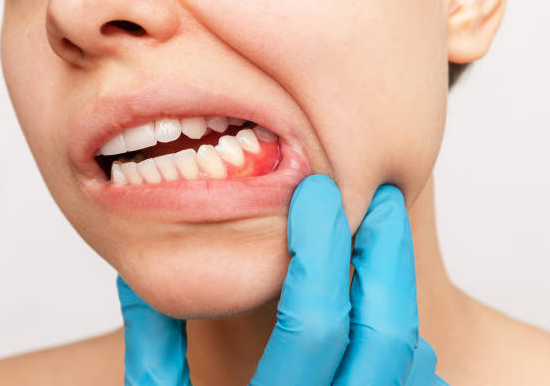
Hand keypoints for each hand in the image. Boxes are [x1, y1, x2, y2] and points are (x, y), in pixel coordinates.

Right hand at [117, 175, 446, 384]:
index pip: (315, 322)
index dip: (318, 247)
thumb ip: (151, 355)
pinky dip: (407, 343)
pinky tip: (381, 312)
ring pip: (410, 360)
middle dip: (385, 253)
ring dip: (399, 292)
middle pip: (385, 334)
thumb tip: (139, 279)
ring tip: (380, 239)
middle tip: (378, 195)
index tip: (314, 189)